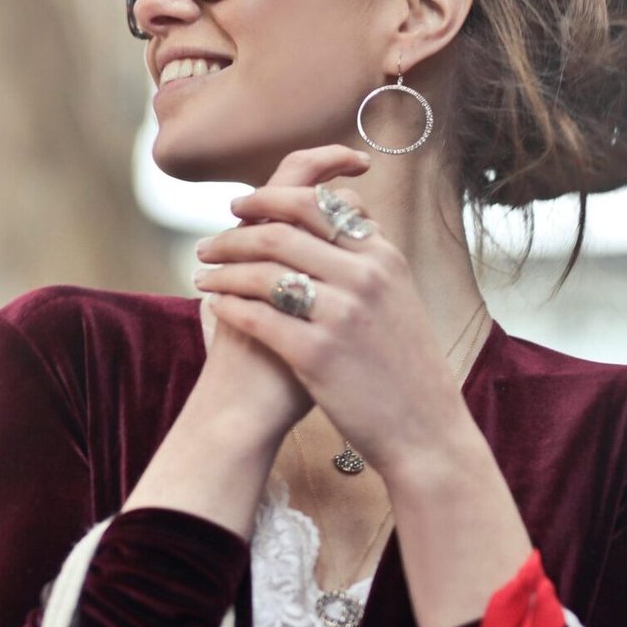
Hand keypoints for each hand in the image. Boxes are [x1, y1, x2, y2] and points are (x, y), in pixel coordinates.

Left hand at [194, 161, 466, 478]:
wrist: (424, 428)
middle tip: (207, 243)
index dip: (269, 198)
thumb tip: (338, 217)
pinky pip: (258, 318)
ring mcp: (341, 314)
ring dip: (223, 271)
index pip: (317, 203)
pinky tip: (216, 307)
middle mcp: (364, 276)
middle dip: (234, 233)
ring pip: (264, 272)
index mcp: (383, 256)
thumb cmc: (404, 366)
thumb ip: (367, 258)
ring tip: (202, 277)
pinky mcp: (317, 353)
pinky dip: (230, 308)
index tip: (241, 205)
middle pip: (281, 232)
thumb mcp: (399, 297)